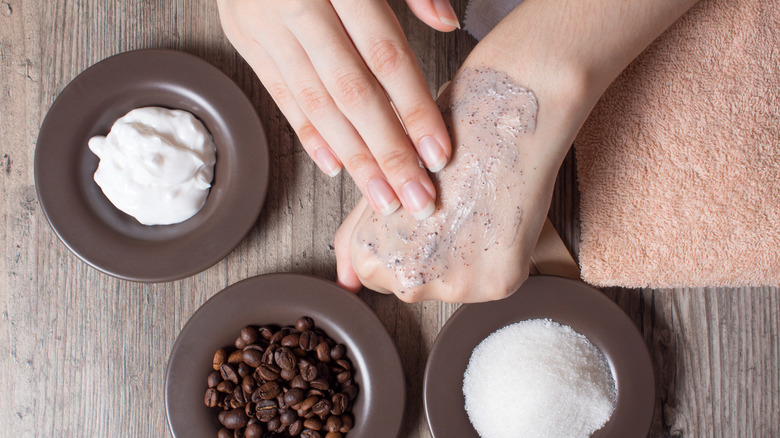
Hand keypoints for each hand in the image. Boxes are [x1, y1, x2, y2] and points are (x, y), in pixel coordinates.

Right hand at [217, 0, 458, 219]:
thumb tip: (447, 25)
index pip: (383, 56)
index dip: (413, 108)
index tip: (438, 154)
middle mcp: (295, 4)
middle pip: (350, 92)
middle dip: (386, 151)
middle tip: (415, 199)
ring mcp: (262, 24)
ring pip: (314, 103)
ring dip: (352, 156)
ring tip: (382, 197)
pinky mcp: (243, 36)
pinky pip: (278, 93)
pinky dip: (307, 132)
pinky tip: (334, 165)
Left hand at [334, 66, 562, 301]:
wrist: (505, 116)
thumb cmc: (442, 140)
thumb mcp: (384, 185)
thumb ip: (357, 237)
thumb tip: (346, 283)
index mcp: (371, 256)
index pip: (375, 277)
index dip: (398, 242)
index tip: (417, 215)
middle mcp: (408, 279)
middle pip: (413, 285)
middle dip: (428, 255)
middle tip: (448, 208)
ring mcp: (455, 285)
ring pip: (453, 286)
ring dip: (463, 260)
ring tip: (471, 209)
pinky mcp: (499, 283)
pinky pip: (492, 283)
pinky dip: (497, 258)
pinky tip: (494, 218)